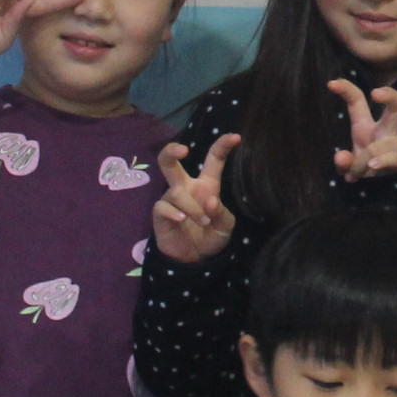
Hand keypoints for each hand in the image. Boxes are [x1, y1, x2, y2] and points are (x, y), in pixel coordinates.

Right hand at [150, 136, 239, 263]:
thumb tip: (209, 201)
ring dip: (192, 207)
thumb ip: (221, 212)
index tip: (236, 137)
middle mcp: (186, 188)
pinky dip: (174, 213)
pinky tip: (182, 220)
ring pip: (176, 192)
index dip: (222, 146)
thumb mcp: (225, 226)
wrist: (194, 259)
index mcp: (206, 185)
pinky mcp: (160, 214)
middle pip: (170, 162)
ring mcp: (171, 200)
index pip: (213, 161)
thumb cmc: (211, 235)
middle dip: (171, 150)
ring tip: (203, 221)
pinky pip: (163, 207)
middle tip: (183, 150)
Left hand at [328, 79, 396, 178]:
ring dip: (360, 163)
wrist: (385, 185)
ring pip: (376, 146)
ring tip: (354, 173)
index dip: (347, 90)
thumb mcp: (348, 164)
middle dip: (390, 96)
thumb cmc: (364, 166)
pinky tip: (373, 165)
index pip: (358, 101)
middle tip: (376, 93)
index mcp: (365, 124)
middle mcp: (385, 129)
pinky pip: (390, 158)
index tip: (331, 83)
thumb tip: (342, 158)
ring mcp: (396, 143)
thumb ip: (343, 162)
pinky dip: (380, 162)